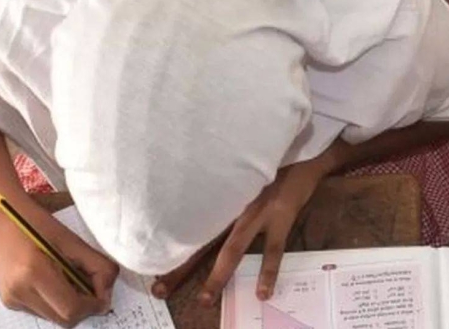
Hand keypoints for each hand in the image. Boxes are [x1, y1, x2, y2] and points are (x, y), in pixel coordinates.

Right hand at [0, 203, 118, 327]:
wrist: (0, 219)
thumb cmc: (37, 223)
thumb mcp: (72, 241)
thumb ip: (97, 267)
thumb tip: (107, 294)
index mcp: (34, 272)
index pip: (71, 309)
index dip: (92, 305)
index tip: (101, 294)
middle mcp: (19, 291)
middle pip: (64, 320)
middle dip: (83, 307)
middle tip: (88, 285)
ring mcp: (12, 299)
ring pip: (54, 318)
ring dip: (69, 305)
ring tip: (68, 278)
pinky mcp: (9, 301)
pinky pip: (42, 311)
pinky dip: (55, 302)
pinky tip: (52, 279)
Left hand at [151, 158, 330, 303]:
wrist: (300, 147)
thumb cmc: (264, 158)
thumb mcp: (235, 168)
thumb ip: (218, 186)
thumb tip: (195, 201)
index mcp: (219, 194)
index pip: (187, 222)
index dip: (168, 241)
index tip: (148, 258)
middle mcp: (232, 204)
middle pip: (200, 240)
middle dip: (180, 266)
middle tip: (160, 289)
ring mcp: (256, 211)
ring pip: (232, 249)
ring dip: (218, 276)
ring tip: (205, 300)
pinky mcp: (281, 216)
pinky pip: (272, 249)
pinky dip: (267, 271)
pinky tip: (262, 292)